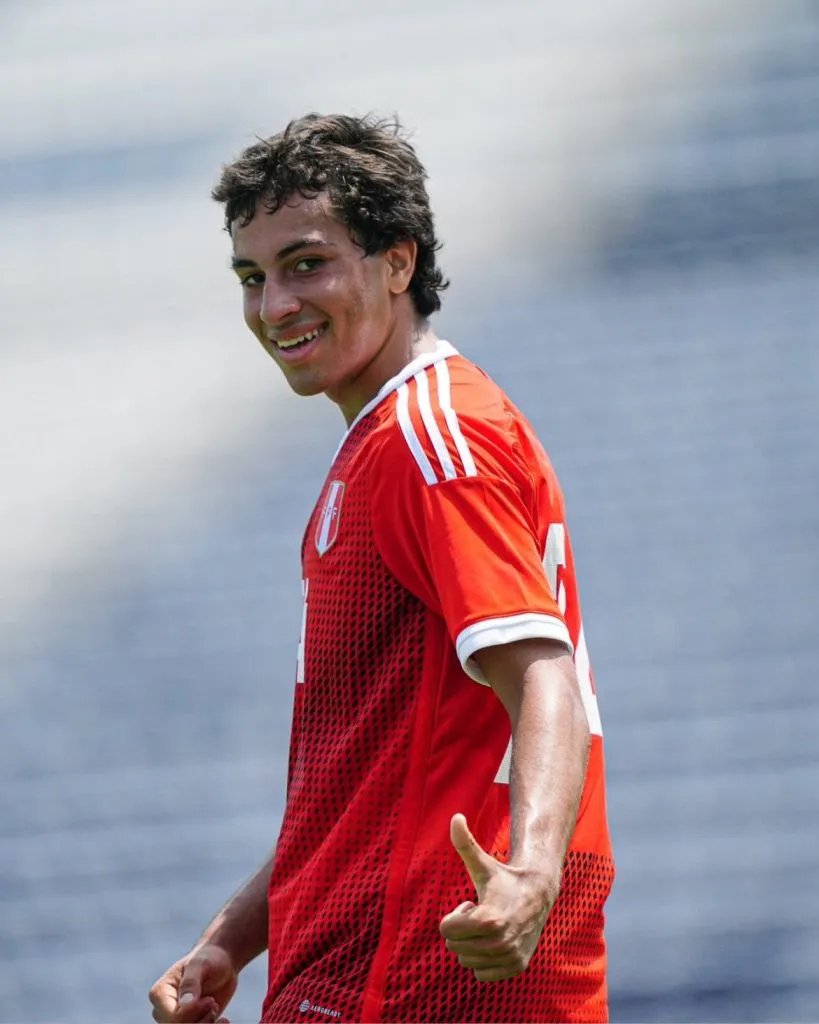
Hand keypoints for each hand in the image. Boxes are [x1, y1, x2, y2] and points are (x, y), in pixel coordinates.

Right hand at [149, 943, 237, 1022]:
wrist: (223, 962)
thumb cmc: (208, 958)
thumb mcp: (200, 964)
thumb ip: (191, 982)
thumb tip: (184, 1004)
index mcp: (160, 993)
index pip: (172, 1016)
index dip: (192, 1012)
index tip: (209, 1000)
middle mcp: (164, 1009)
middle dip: (200, 1021)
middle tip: (213, 1003)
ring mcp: (176, 1018)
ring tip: (215, 1006)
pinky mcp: (191, 1022)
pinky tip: (223, 1021)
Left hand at [439, 813, 558, 981]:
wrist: (538, 894)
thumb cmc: (503, 878)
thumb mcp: (482, 863)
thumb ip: (465, 843)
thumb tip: (455, 816)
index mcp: (488, 920)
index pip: (446, 931)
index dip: (456, 915)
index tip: (472, 904)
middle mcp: (500, 942)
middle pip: (455, 947)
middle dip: (464, 930)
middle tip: (482, 914)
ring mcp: (509, 956)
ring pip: (466, 961)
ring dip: (473, 944)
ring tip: (490, 926)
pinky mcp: (516, 967)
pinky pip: (481, 974)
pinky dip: (483, 960)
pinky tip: (496, 940)